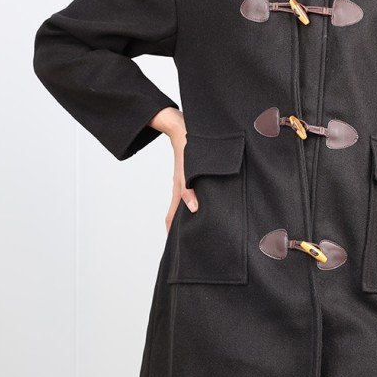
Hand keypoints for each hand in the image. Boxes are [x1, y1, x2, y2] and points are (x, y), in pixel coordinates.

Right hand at [148, 107, 198, 232]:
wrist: (183, 127)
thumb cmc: (186, 146)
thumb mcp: (188, 169)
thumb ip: (189, 189)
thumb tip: (193, 209)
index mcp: (179, 190)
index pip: (171, 218)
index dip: (171, 234)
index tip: (175, 248)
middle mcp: (182, 189)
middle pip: (178, 215)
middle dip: (181, 229)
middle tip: (189, 244)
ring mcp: (187, 183)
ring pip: (187, 206)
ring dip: (190, 218)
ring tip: (198, 230)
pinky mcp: (193, 177)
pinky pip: (193, 195)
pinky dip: (196, 205)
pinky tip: (204, 207)